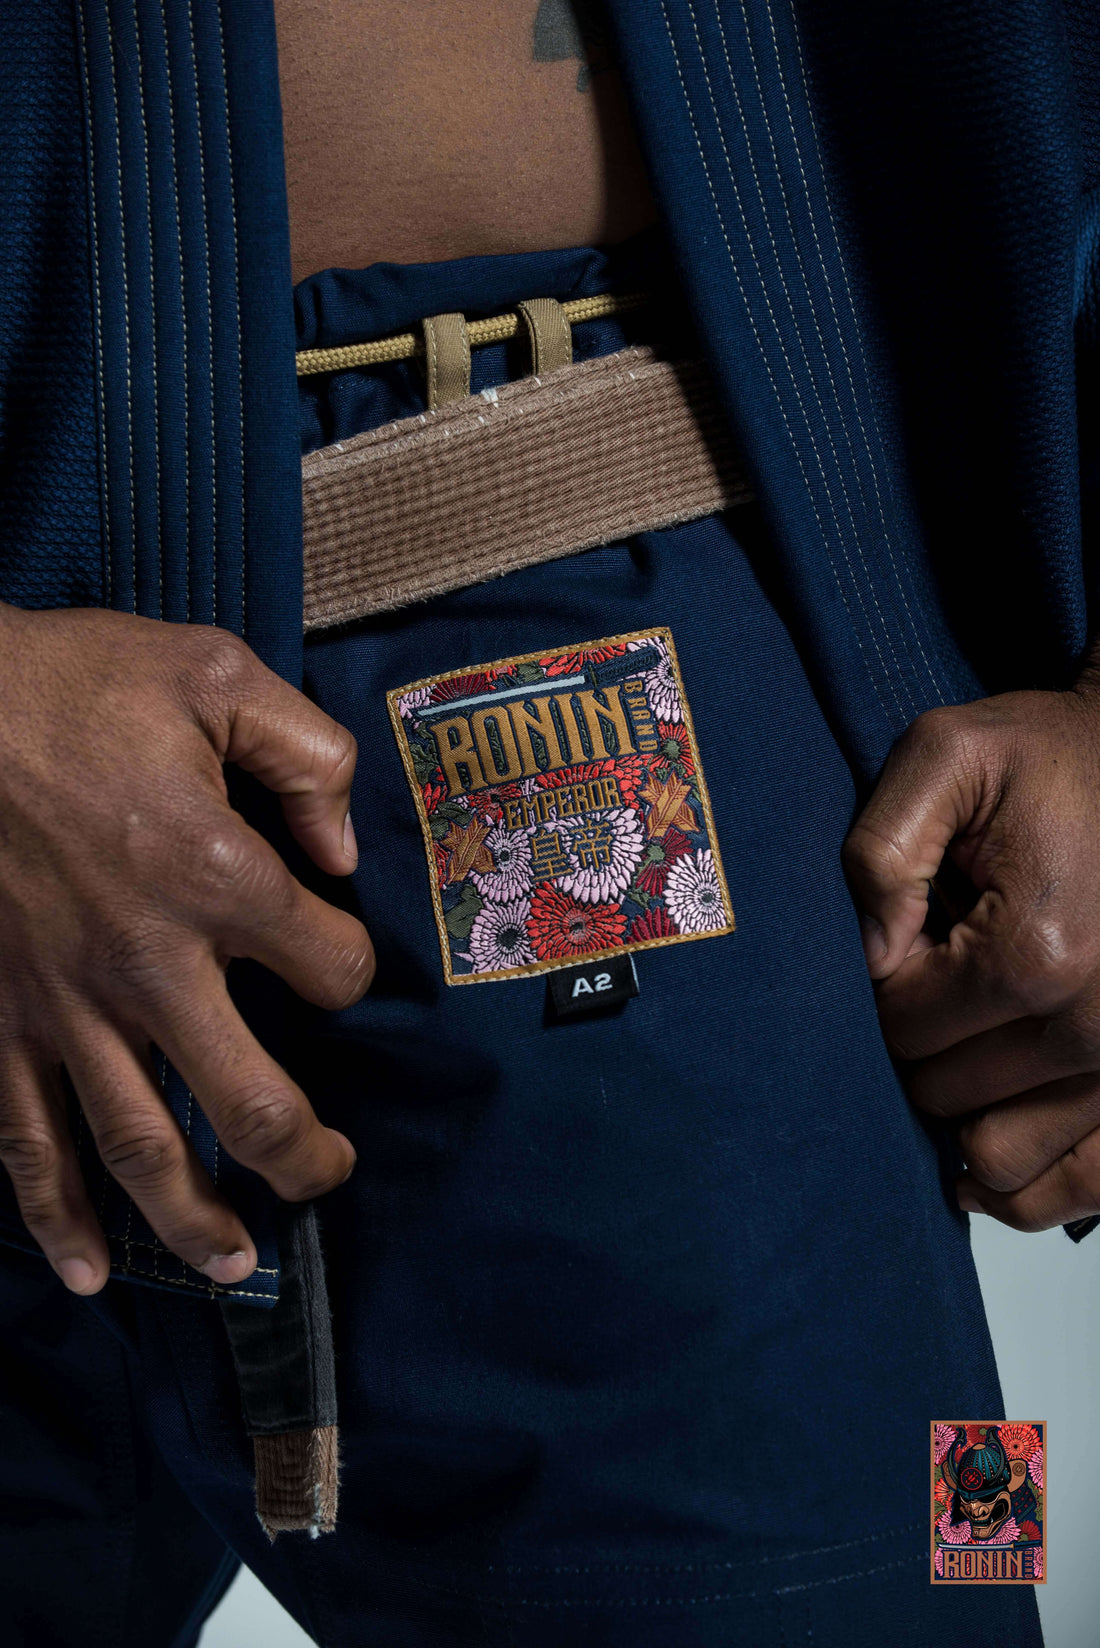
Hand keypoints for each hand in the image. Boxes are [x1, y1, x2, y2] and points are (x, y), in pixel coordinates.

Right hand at [0, 603, 372, 1293]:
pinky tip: (85, 1274)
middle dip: (302, 1156)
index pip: (330, 967)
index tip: (344, 962)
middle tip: (330, 1175)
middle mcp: (147, 965)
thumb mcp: (212, 672)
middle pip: (250, 1102)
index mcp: (215, 876)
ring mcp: (62, 1008)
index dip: (355, 970)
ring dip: (194, 1220)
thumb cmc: (69, 684)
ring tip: (239, 1267)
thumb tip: (344, 843)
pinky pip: (23, 1143)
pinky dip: (53, 1218)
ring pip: (140, 1150)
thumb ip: (306, 752)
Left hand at [843, 678, 1099, 1231]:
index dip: (884, 981)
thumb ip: (882, 847)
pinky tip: (980, 1162)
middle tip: (948, 970)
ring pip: (1000, 1156)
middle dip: (920, 1041)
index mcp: (1038, 953)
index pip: (903, 1025)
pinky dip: (1028, 1188)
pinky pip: (1084, 1184)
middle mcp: (1096, 1027)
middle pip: (943, 1091)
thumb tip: (868, 956)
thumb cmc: (1048, 760)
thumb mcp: (947, 755)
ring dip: (963, 1110)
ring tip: (965, 1042)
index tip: (913, 932)